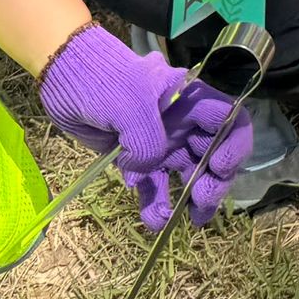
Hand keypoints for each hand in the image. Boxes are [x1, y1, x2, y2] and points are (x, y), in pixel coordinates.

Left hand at [39, 25, 252, 230]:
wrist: (64, 77)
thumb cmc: (103, 81)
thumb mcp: (129, 105)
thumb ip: (147, 140)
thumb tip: (144, 172)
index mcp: (191, 100)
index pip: (230, 120)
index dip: (234, 145)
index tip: (218, 167)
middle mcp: (184, 123)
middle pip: (214, 154)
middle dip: (214, 181)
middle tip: (202, 202)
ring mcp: (162, 142)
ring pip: (187, 175)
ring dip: (190, 200)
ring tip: (190, 221)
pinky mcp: (138, 160)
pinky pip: (154, 185)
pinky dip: (155, 204)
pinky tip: (154, 221)